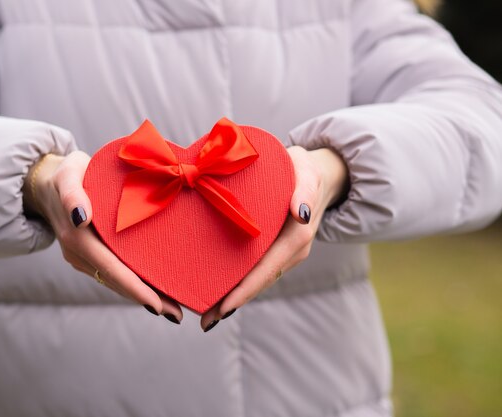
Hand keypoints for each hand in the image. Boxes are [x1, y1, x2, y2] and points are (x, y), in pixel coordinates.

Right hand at [23, 151, 182, 323]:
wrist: (47, 182)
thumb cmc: (65, 172)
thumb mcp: (67, 173)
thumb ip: (72, 193)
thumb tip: (81, 218)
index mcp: (76, 236)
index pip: (110, 267)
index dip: (134, 287)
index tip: (156, 305)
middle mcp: (78, 253)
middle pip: (116, 282)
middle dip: (146, 299)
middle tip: (177, 315)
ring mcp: (82, 257)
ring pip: (115, 282)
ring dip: (142, 296)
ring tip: (172, 309)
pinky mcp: (88, 256)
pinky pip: (112, 273)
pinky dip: (133, 284)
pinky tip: (154, 291)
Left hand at [199, 146, 348, 330]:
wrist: (322, 174)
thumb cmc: (306, 168)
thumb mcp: (306, 171)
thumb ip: (304, 191)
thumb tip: (301, 214)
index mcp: (298, 236)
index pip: (268, 268)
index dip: (246, 289)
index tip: (224, 307)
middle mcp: (293, 251)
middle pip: (260, 282)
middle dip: (234, 302)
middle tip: (205, 321)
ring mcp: (285, 253)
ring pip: (258, 280)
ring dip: (235, 298)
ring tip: (207, 315)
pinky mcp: (277, 250)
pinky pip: (258, 270)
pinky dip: (240, 284)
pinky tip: (220, 291)